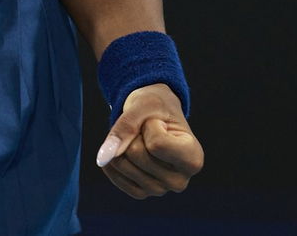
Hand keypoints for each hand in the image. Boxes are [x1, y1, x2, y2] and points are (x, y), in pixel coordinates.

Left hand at [94, 83, 203, 198]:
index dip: (150, 125)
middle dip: (134, 134)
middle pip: (136, 154)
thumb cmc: (155, 107)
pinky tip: (123, 149)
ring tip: (140, 140)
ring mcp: (161, 189)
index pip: (157, 144)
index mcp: (193, 158)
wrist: (154, 115)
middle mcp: (180, 180)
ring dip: (123, 145)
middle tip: (147, 130)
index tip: (160, 122)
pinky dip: (113, 159)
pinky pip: (116, 177)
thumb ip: (125, 127)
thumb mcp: (143, 105)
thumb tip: (103, 157)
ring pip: (122, 164)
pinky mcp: (142, 192)